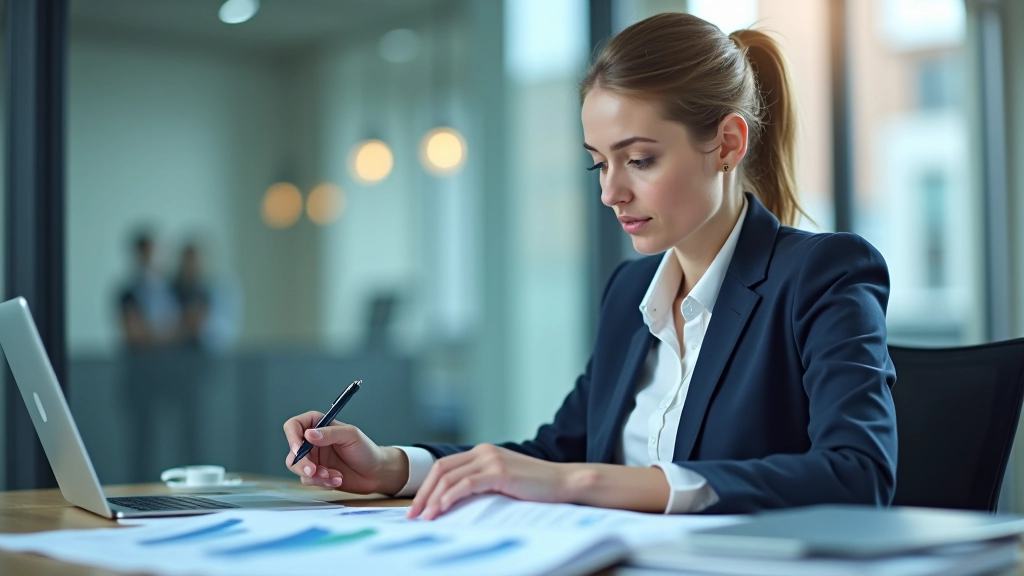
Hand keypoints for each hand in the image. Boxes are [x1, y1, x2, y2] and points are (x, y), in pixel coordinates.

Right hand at [282, 411, 407, 494]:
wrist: (376, 473)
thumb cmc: (366, 450)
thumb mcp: (351, 436)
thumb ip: (330, 433)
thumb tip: (308, 434)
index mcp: (319, 425)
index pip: (294, 425)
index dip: (292, 436)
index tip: (298, 449)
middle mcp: (313, 442)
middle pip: (293, 451)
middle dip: (302, 463)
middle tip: (314, 470)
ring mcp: (314, 459)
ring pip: (298, 468)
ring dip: (314, 475)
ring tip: (333, 475)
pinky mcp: (316, 475)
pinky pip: (309, 480)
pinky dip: (322, 482)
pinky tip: (337, 479)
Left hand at [408, 444, 568, 519]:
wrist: (564, 483)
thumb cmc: (537, 488)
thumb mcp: (504, 481)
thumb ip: (483, 484)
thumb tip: (456, 503)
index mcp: (483, 452)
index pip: (445, 467)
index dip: (427, 487)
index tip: (418, 508)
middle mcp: (484, 451)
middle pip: (441, 470)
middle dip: (424, 494)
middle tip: (414, 515)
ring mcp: (491, 460)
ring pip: (450, 477)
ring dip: (433, 499)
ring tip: (425, 518)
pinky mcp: (499, 472)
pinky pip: (465, 484)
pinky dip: (449, 498)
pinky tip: (441, 510)